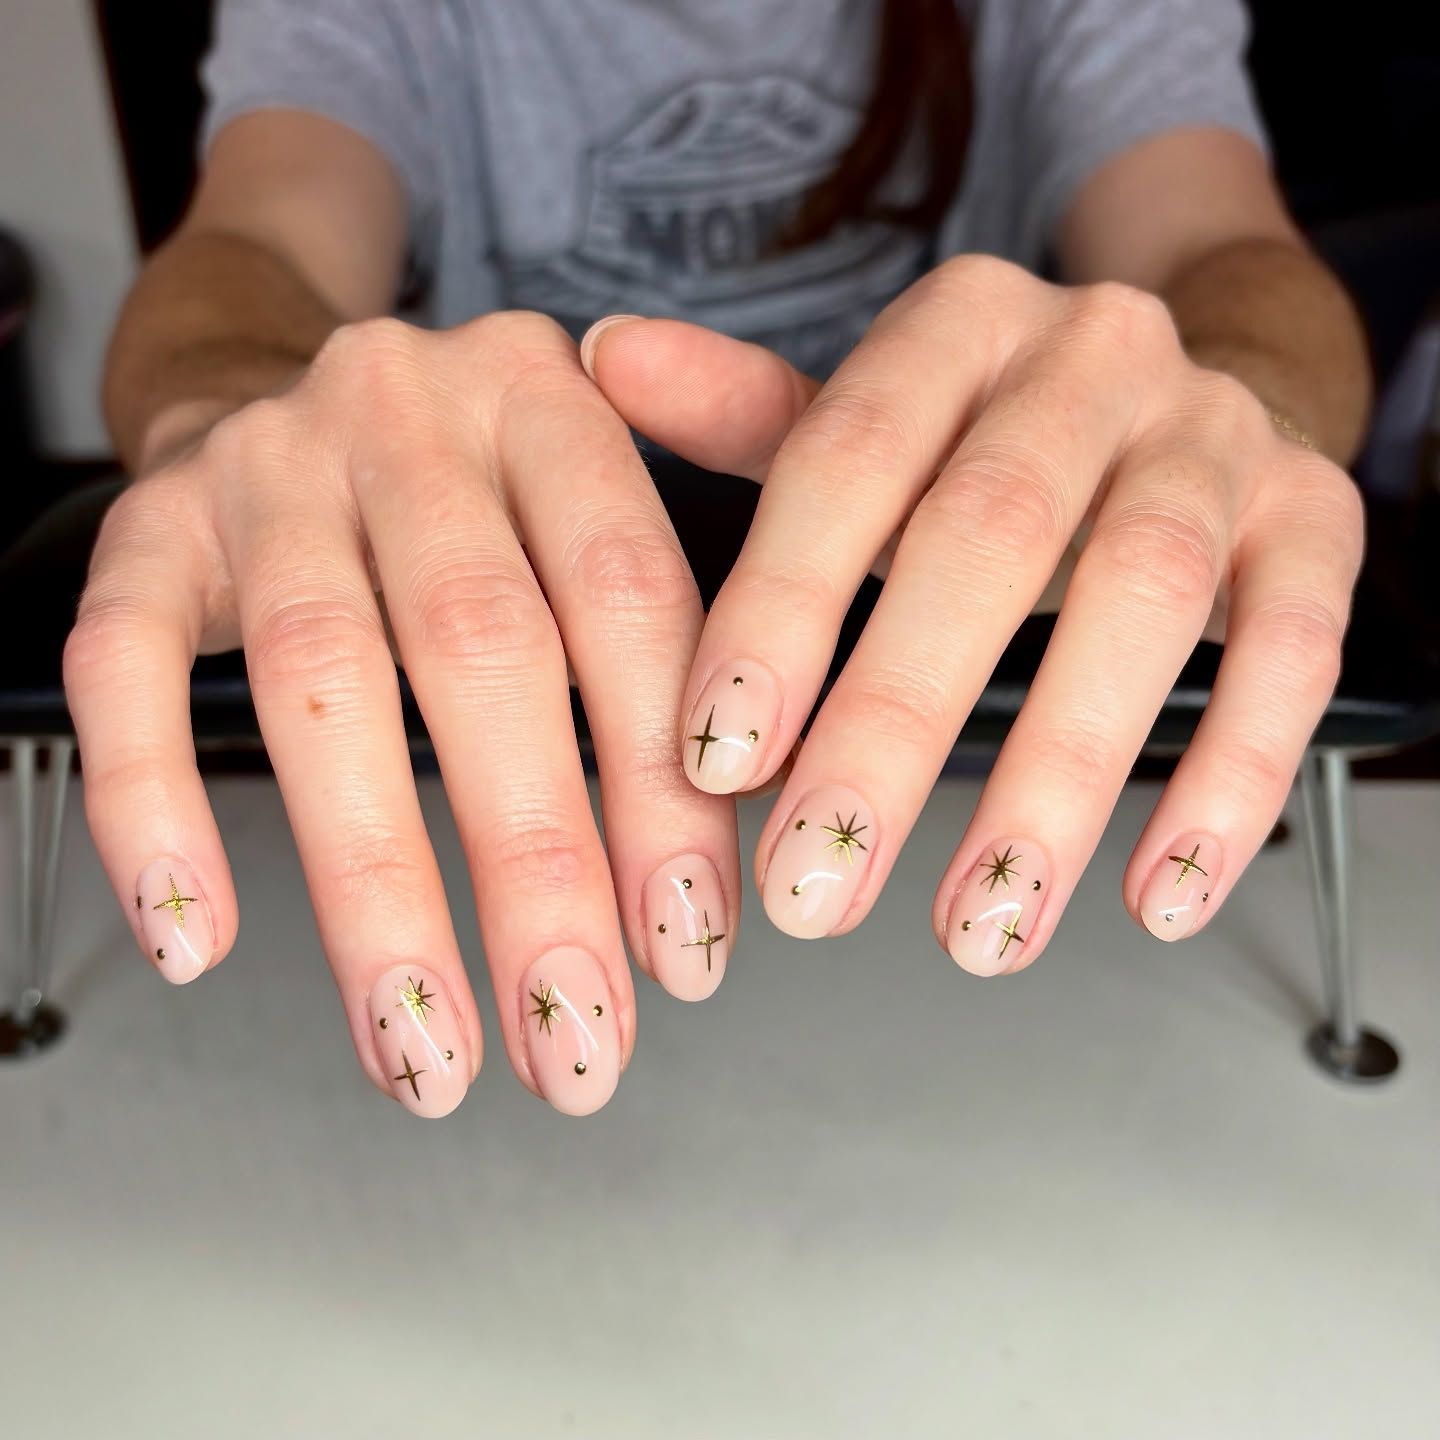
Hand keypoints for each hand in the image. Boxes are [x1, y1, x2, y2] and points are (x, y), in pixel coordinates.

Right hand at [65, 312, 741, 1116]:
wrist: (278, 392)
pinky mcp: (143, 527)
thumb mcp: (581, 526)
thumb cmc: (467, 501)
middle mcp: (409, 414)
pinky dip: (156, 808)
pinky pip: (126, 669)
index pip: (628, 598)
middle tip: (573, 1032)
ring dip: (375, 887)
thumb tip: (691, 892)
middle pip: (481, 648)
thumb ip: (656, 663)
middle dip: (536, 869)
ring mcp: (264, 464)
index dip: (661, 783)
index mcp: (547, 402)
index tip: (684, 941)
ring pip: (320, 679)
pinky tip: (199, 939)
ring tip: (420, 1045)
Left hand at [585, 256, 1362, 970]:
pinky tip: (1156, 895)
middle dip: (895, 727)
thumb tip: (602, 359)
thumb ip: (744, 413)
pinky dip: (1231, 777)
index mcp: (956, 327)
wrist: (1176, 397)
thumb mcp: (863, 418)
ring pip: (1145, 596)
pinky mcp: (1316, 520)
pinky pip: (1296, 648)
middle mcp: (1092, 358)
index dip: (779, 611)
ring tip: (978, 930)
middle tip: (817, 886)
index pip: (845, 458)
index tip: (717, 762)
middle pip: (989, 537)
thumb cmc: (984, 442)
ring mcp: (1217, 435)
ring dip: (1059, 781)